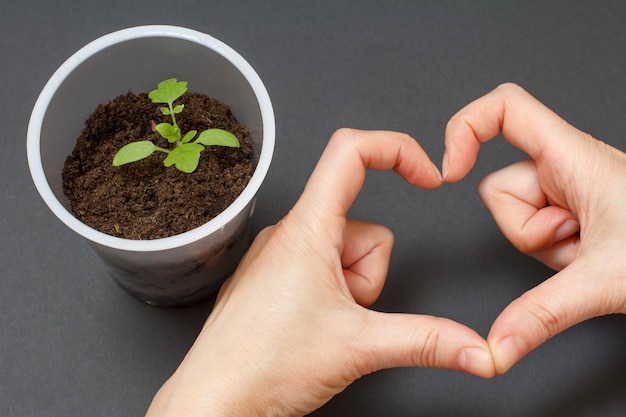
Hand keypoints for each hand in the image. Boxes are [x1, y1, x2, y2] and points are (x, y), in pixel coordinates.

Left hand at [146, 129, 494, 416]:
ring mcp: (278, 258)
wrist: (212, 404)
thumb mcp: (359, 347)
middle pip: (364, 228)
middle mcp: (287, 235)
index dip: (398, 150)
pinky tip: (309, 328)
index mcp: (306, 230)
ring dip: (351, 292)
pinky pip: (321, 272)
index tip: (427, 176)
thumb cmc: (263, 367)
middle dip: (370, 275)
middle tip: (344, 315)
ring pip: (345, 256)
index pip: (351, 152)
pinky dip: (331, 298)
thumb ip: (428, 341)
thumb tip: (478, 347)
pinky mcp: (273, 280)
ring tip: (323, 326)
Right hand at [443, 83, 625, 373]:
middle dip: (524, 228)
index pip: (504, 108)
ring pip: (515, 214)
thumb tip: (496, 345)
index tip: (448, 170)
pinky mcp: (572, 208)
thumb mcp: (603, 281)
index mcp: (573, 156)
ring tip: (586, 249)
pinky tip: (587, 253)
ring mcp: (568, 188)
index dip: (464, 128)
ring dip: (543, 243)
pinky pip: (535, 228)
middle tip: (572, 240)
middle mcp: (567, 165)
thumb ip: (541, 314)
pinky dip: (554, 249)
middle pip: (498, 186)